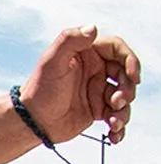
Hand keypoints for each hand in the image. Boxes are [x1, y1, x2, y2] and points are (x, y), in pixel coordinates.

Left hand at [20, 28, 139, 145]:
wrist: (31, 120)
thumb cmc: (39, 89)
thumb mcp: (51, 60)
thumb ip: (70, 40)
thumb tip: (93, 28)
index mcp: (87, 54)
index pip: (117, 49)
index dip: (130, 60)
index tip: (133, 76)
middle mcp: (96, 70)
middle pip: (125, 74)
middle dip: (128, 88)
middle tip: (117, 102)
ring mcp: (97, 90)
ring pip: (124, 96)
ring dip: (124, 110)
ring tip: (113, 122)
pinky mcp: (97, 110)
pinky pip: (116, 115)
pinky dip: (119, 126)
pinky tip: (115, 135)